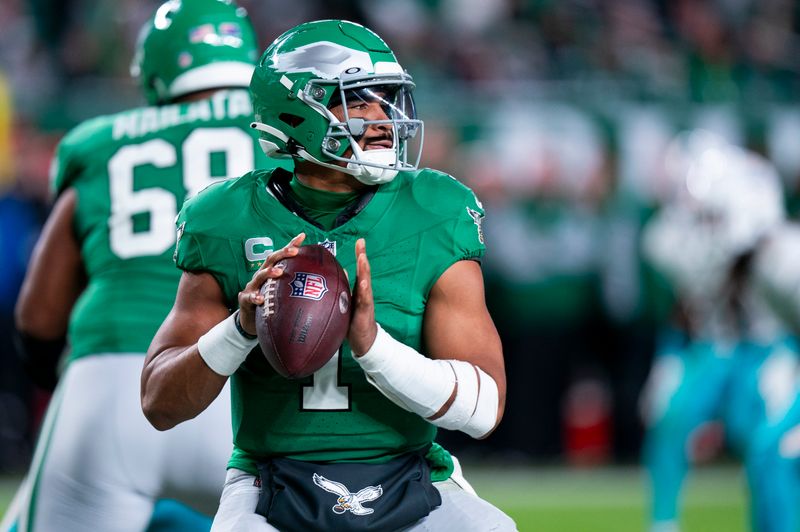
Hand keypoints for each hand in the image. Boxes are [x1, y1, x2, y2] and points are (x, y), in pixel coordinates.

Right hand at [237, 233, 305, 335]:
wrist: (250, 318)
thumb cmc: (270, 301)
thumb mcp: (282, 291)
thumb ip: (297, 286)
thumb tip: (321, 281)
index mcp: (271, 271)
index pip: (282, 256)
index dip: (291, 245)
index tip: (302, 236)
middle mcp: (261, 275)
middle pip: (271, 260)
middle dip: (282, 254)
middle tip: (294, 251)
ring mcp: (252, 286)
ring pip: (259, 276)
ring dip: (269, 272)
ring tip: (278, 272)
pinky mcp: (245, 299)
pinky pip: (249, 297)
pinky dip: (254, 297)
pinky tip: (260, 299)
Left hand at [349, 238, 377, 356]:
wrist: (365, 341)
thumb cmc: (354, 322)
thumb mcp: (347, 303)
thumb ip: (345, 289)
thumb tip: (341, 273)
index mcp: (359, 290)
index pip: (360, 269)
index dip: (360, 255)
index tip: (360, 241)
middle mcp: (364, 293)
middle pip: (364, 271)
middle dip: (362, 256)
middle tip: (361, 243)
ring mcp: (365, 301)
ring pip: (365, 282)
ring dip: (364, 270)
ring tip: (362, 258)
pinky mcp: (364, 312)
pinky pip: (364, 300)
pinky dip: (364, 290)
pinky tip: (364, 282)